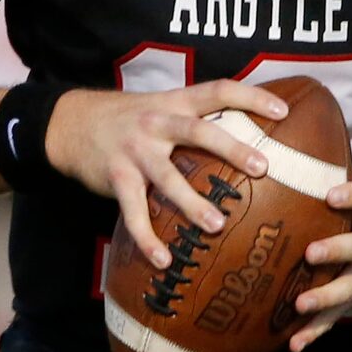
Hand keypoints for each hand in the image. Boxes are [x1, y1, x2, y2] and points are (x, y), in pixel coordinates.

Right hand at [47, 80, 291, 270]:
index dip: (251, 97)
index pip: (217, 90)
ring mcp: (135, 150)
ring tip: (217, 226)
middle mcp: (157, 123)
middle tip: (261, 168)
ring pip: (168, 177)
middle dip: (232, 148)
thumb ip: (193, 120)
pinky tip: (164, 261)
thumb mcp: (160, 107)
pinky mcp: (115, 177)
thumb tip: (244, 141)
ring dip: (193, 202)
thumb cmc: (126, 119)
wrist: (69, 123)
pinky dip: (148, 239)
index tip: (283, 111)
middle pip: (199, 131)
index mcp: (174, 103)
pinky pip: (134, 213)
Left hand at [286, 179, 351, 351]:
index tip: (332, 194)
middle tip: (311, 253)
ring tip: (300, 305)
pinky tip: (295, 345)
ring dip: (325, 298)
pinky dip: (316, 332)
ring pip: (349, 288)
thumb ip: (338, 177)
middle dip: (337, 251)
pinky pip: (337, 318)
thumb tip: (296, 149)